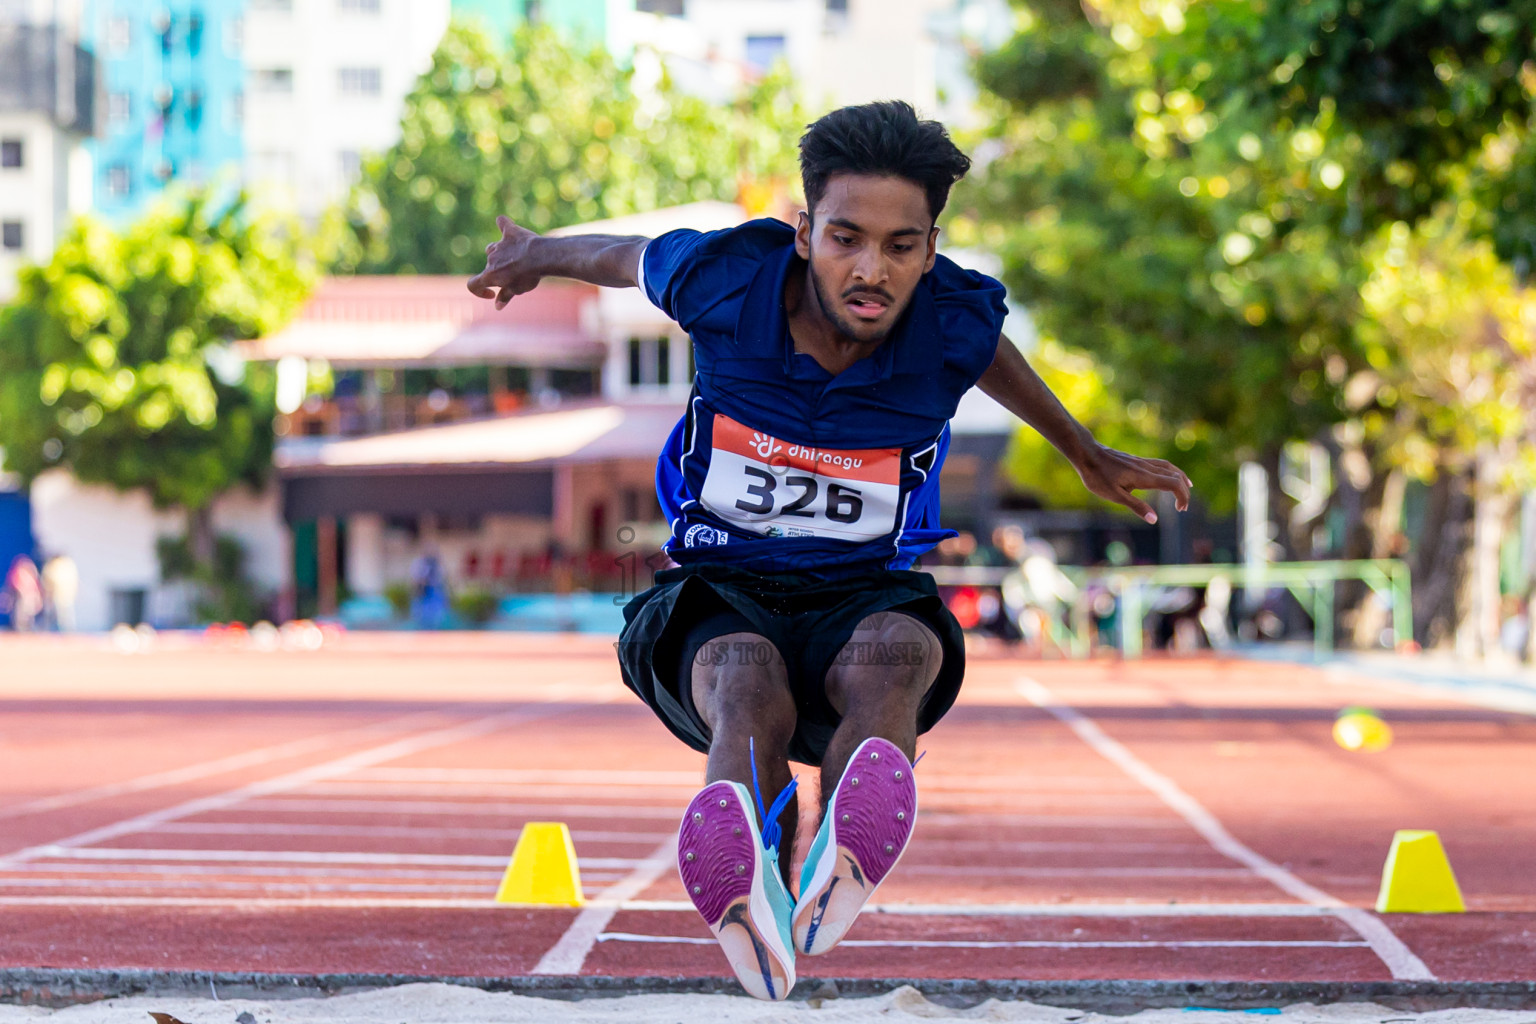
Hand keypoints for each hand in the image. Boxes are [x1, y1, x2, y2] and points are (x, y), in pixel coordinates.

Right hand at [467, 216, 541, 308]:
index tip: (492, 294)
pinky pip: (503, 224)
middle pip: (488, 265)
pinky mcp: (511, 232)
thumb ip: (505, 296)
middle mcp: (491, 259)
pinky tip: (502, 222)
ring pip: (493, 248)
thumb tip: (498, 306)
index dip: (479, 291)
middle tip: (517, 276)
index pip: (472, 284)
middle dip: (498, 271)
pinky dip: (503, 224)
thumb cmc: (529, 276)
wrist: (541, 257)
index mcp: (490, 275)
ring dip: (499, 253)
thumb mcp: (517, 290)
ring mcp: (500, 245)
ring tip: (515, 257)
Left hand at [1074, 442, 1191, 523]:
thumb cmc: (1097, 476)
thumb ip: (1136, 506)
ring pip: (1169, 467)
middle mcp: (1146, 467)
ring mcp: (1141, 462)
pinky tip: (1165, 476)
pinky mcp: (1136, 460)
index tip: (1181, 510)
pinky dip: (1170, 472)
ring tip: (1187, 487)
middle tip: (1183, 507)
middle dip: (1184, 491)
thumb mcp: (1114, 495)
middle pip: (1175, 475)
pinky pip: (1160, 464)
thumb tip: (1155, 520)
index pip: (1173, 484)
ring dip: (1180, 478)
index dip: (1182, 496)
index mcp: (1144, 476)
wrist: (1087, 453)